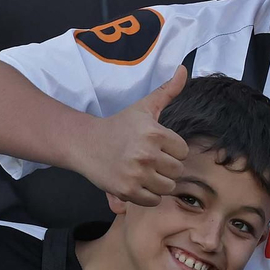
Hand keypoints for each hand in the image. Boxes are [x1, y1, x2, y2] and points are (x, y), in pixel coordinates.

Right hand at [79, 66, 190, 205]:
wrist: (85, 143)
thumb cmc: (119, 125)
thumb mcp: (143, 107)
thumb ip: (167, 91)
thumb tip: (184, 69)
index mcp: (154, 133)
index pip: (183, 151)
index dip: (172, 150)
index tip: (157, 147)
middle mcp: (146, 154)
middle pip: (177, 171)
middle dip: (166, 167)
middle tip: (150, 160)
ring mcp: (136, 174)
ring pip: (168, 187)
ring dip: (159, 182)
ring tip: (145, 172)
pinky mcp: (126, 191)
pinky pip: (153, 200)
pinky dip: (148, 195)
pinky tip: (138, 183)